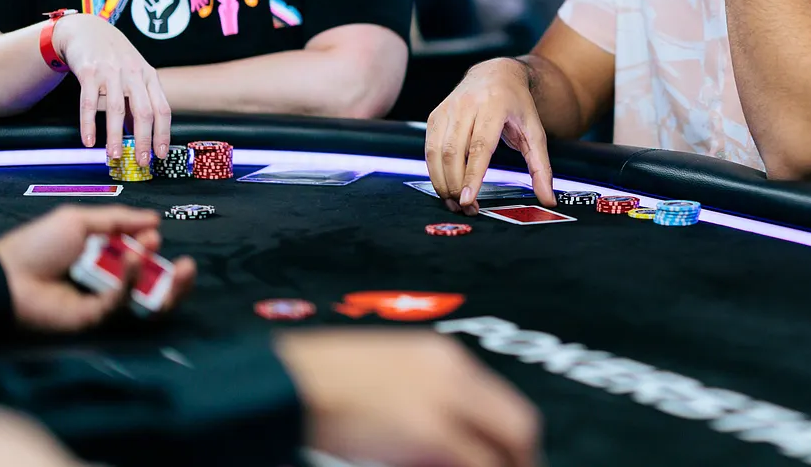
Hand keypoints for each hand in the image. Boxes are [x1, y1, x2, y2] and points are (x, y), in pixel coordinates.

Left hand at [0, 205, 196, 332]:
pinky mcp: (93, 318)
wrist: (4, 273)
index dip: (153, 249)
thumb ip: (118, 220)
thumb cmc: (36, 244)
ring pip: (144, 303)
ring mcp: (101, 301)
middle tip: (188, 268)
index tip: (155, 233)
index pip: (142, 260)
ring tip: (178, 269)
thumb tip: (155, 219)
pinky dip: (132, 281)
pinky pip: (121, 301)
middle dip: (176, 281)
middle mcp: (108, 282)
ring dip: (165, 285)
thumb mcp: (80, 220)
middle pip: (153, 288)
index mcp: (105, 258)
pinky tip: (135, 258)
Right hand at [53, 13, 170, 165]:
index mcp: (149, 77)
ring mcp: (112, 72)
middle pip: (144, 112)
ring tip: (114, 156)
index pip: (162, 109)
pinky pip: (89, 103)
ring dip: (115, 137)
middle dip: (144, 140)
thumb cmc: (115, 57)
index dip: (163, 134)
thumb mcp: (134, 74)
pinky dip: (89, 124)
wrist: (88, 30)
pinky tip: (89, 141)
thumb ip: (138, 101)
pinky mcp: (89, 72)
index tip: (160, 155)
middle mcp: (134, 74)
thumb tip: (140, 134)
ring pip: (117, 109)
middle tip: (141, 162)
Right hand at [275, 329, 541, 466]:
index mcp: (442, 355)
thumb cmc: (320, 382)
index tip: (514, 461)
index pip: (504, 402)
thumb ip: (422, 396)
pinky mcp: (430, 432)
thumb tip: (443, 439)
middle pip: (517, 425)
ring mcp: (444, 401)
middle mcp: (453, 372)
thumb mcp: (382, 376)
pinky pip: (475, 464)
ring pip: (500, 449)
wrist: (289, 381)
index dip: (514, 441)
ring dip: (502, 466)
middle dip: (520, 460)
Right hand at [425, 59, 554, 213]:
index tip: (468, 199)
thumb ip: (541, 168)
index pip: (480, 146)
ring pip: (437, 152)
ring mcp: (448, 108)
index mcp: (495, 106)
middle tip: (466, 208)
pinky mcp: (435, 115)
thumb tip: (549, 199)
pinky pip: (429, 148)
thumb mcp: (535, 133)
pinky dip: (434, 171)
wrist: (497, 73)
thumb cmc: (517, 106)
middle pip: (454, 152)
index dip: (472, 175)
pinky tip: (445, 185)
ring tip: (454, 202)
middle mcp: (468, 104)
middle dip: (456, 186)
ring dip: (442, 183)